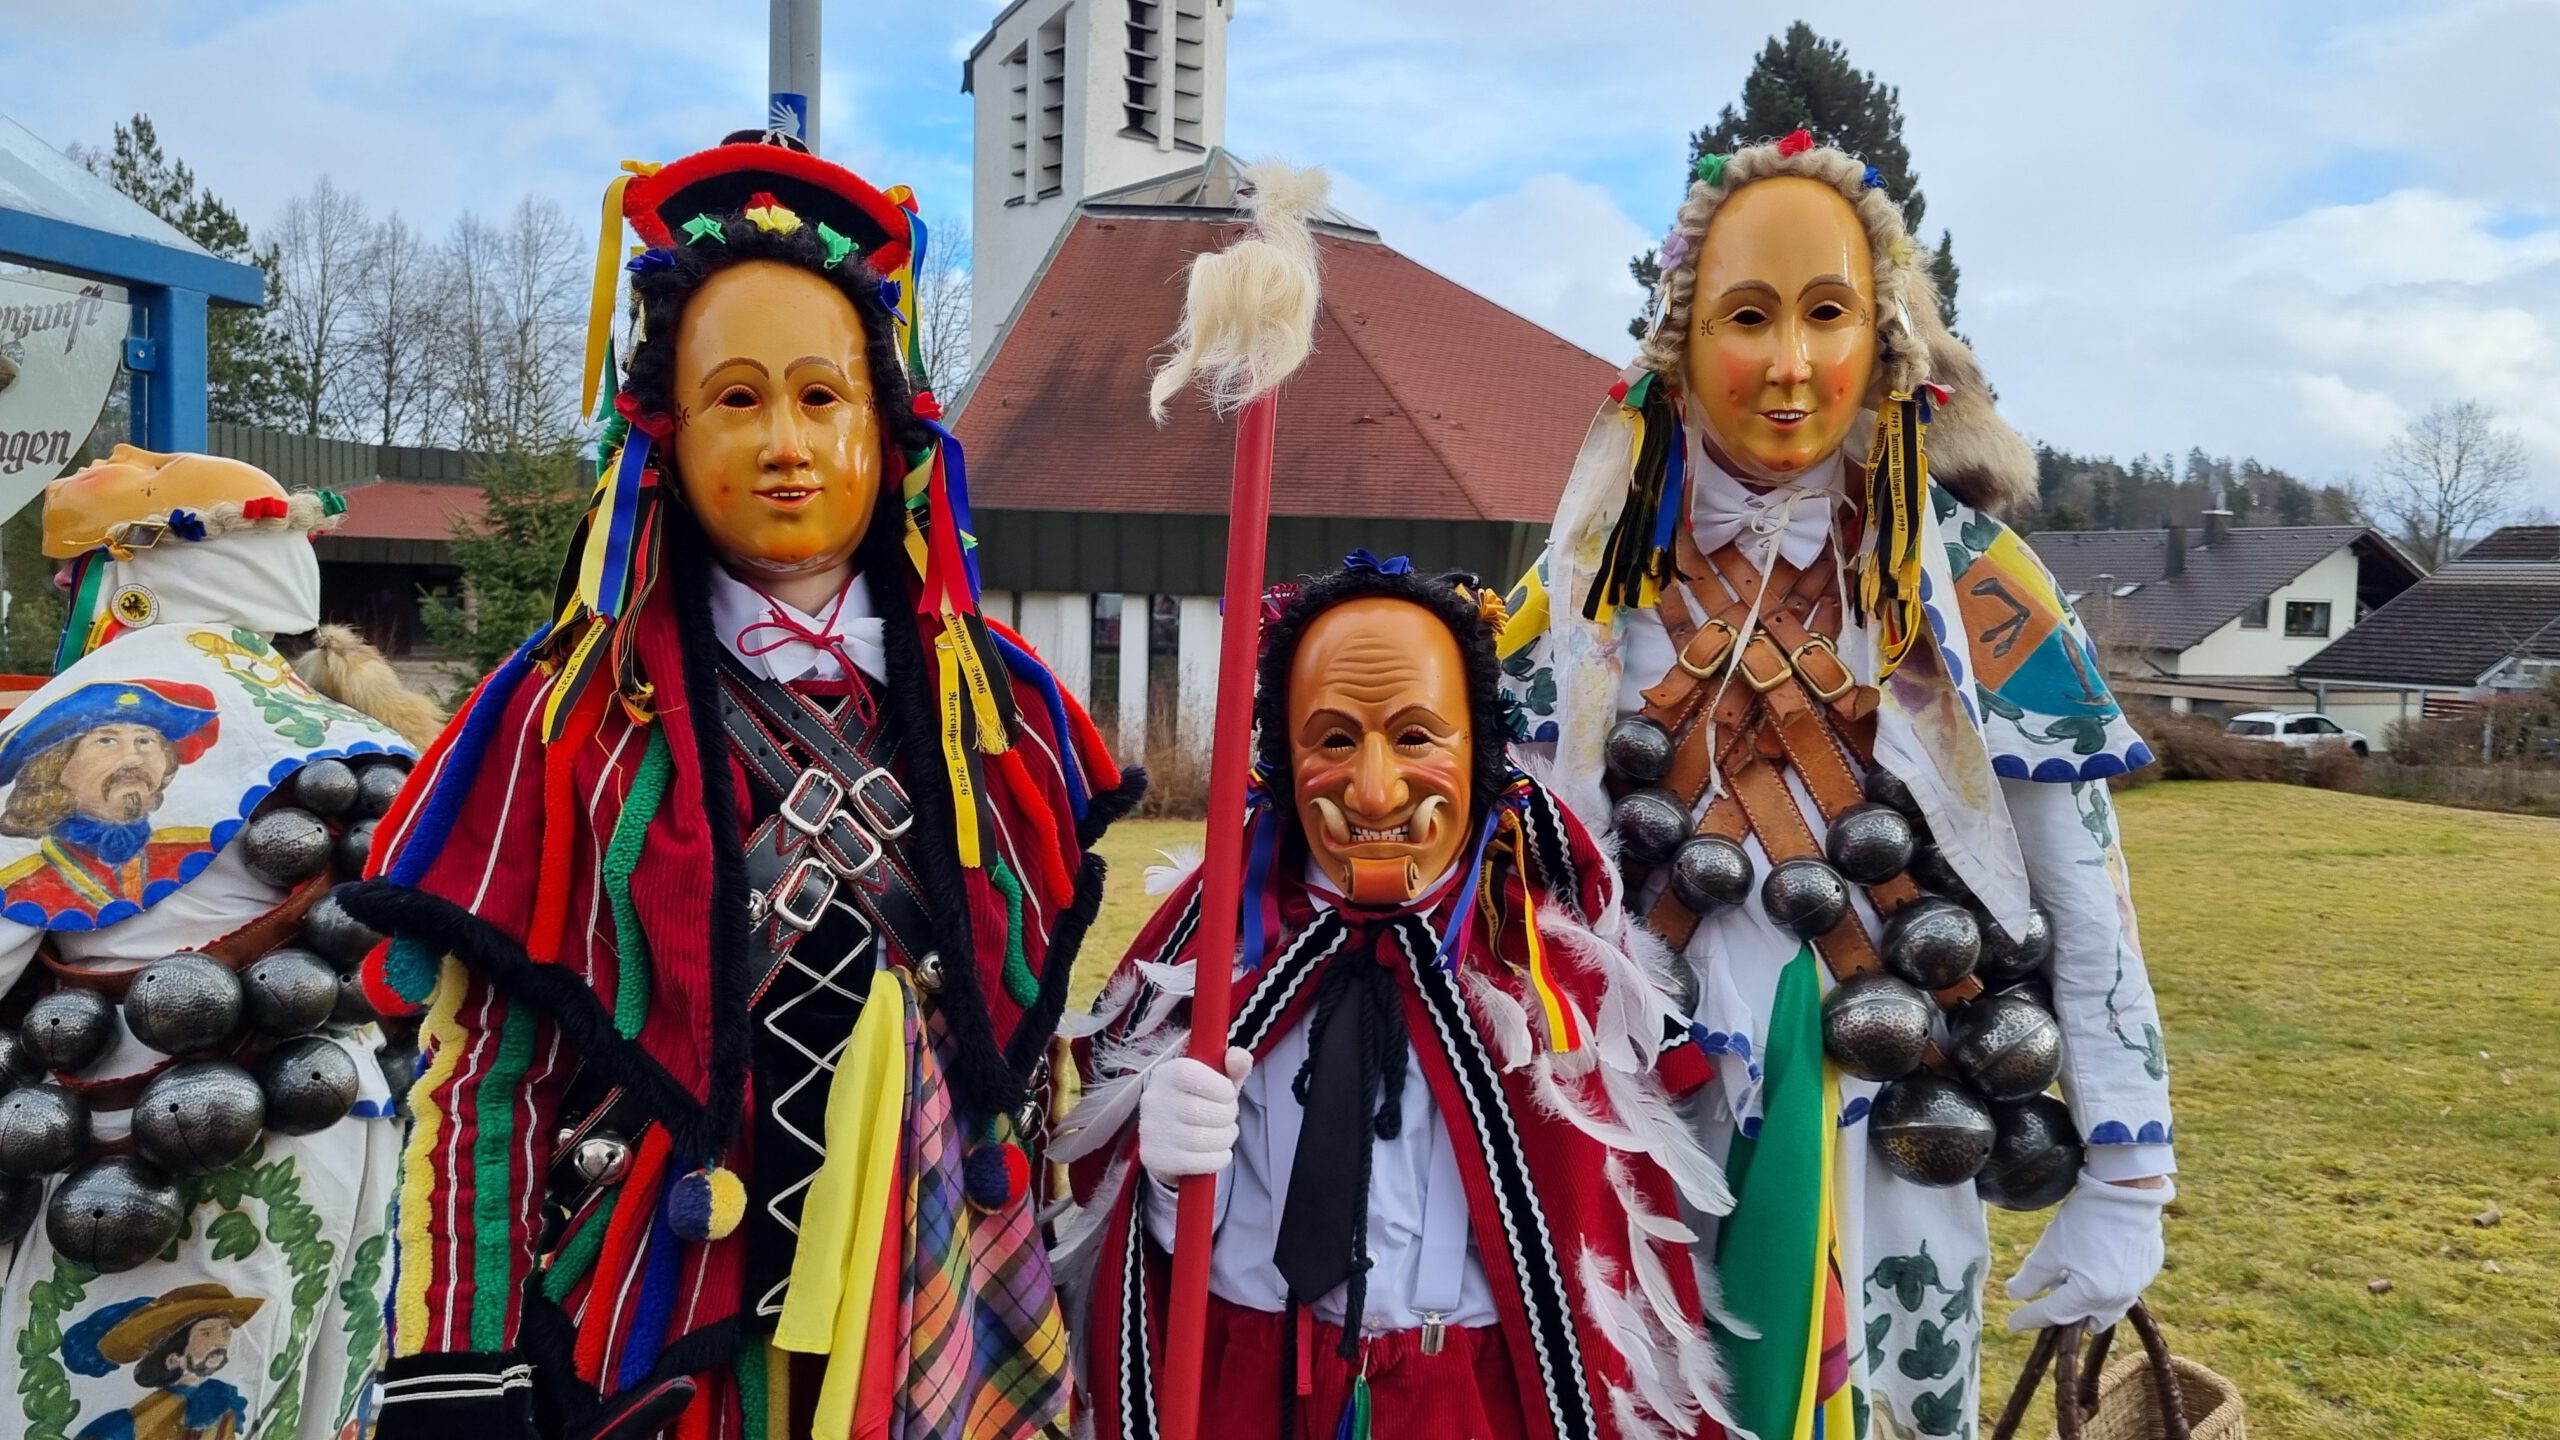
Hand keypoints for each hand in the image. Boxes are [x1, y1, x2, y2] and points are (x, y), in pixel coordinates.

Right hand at [1138, 1046, 1250, 1183]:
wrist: (1172, 1142)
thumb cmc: (1200, 1104)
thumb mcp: (1218, 1082)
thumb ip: (1233, 1067)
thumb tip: (1240, 1057)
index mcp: (1167, 1073)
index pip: (1190, 1075)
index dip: (1220, 1087)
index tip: (1227, 1095)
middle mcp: (1153, 1100)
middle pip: (1201, 1111)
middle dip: (1227, 1117)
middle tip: (1228, 1119)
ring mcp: (1151, 1131)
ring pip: (1202, 1139)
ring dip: (1224, 1139)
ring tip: (1224, 1135)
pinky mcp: (1155, 1158)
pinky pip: (1197, 1162)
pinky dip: (1218, 1159)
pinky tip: (1217, 1153)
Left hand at [2005, 1172, 2172, 1331]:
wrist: (2127, 1192)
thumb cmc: (2086, 1220)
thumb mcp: (2050, 1249)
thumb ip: (2031, 1277)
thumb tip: (2015, 1294)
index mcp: (2091, 1295)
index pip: (2053, 1313)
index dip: (2030, 1317)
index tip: (2012, 1323)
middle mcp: (2118, 1298)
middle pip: (2085, 1319)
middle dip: (2066, 1315)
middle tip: (2049, 1299)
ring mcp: (2137, 1286)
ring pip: (2108, 1309)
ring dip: (2088, 1303)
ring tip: (2073, 1283)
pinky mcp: (2148, 1270)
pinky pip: (2124, 1290)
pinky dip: (2107, 1287)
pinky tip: (2098, 1267)